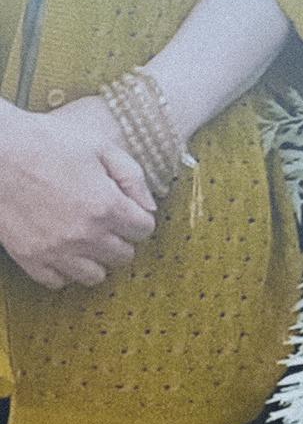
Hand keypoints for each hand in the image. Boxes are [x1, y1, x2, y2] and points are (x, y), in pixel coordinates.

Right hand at [0, 97, 156, 288]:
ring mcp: (57, 251)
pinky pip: (58, 282)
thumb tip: (149, 206)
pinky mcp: (30, 258)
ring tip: (86, 239)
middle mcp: (85, 235)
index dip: (139, 218)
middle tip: (107, 222)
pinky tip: (62, 249)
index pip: (144, 230)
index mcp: (107, 206)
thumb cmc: (48, 142)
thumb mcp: (99, 146)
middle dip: (121, 238)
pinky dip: (64, 269)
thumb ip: (132, 177)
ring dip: (96, 259)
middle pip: (124, 256)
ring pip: (95, 276)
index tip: (128, 210)